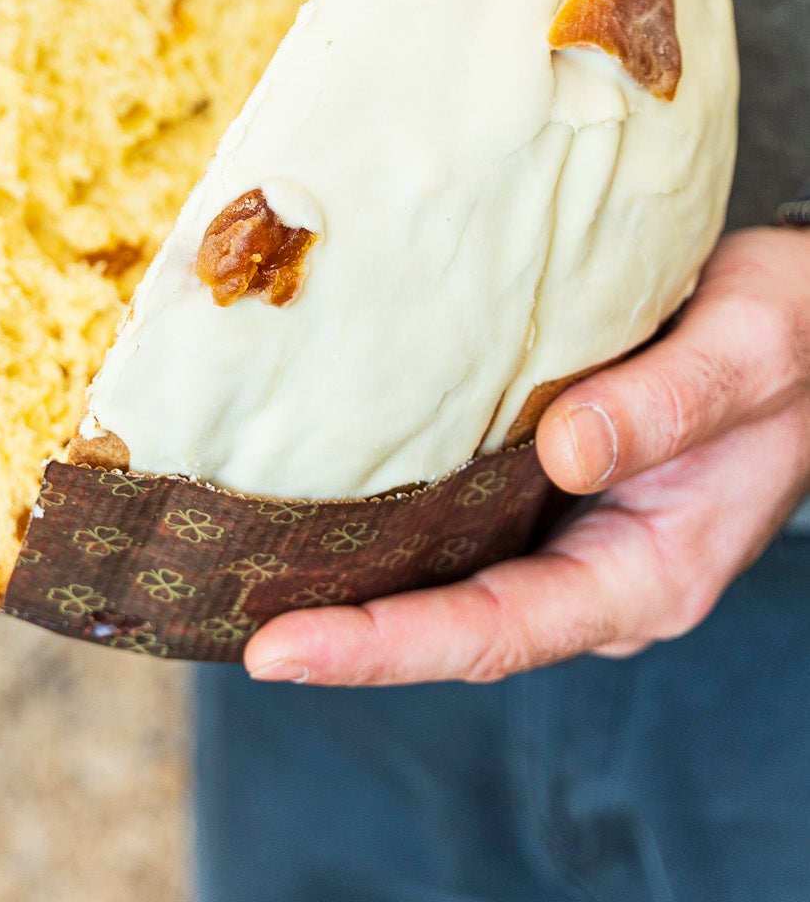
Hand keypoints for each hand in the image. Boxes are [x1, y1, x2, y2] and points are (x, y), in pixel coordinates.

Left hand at [244, 225, 809, 684]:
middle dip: (343, 631)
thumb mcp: (748, 349)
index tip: (282, 650)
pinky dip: (389, 514)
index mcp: (651, 573)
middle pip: (455, 626)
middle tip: (226, 614)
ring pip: (449, 577)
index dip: (387, 647)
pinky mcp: (548, 484)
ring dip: (354, 579)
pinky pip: (459, 518)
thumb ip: (666, 404)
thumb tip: (564, 453)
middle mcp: (599, 573)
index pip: (500, 631)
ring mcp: (571, 535)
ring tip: (240, 566)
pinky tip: (315, 485)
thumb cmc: (791, 331)